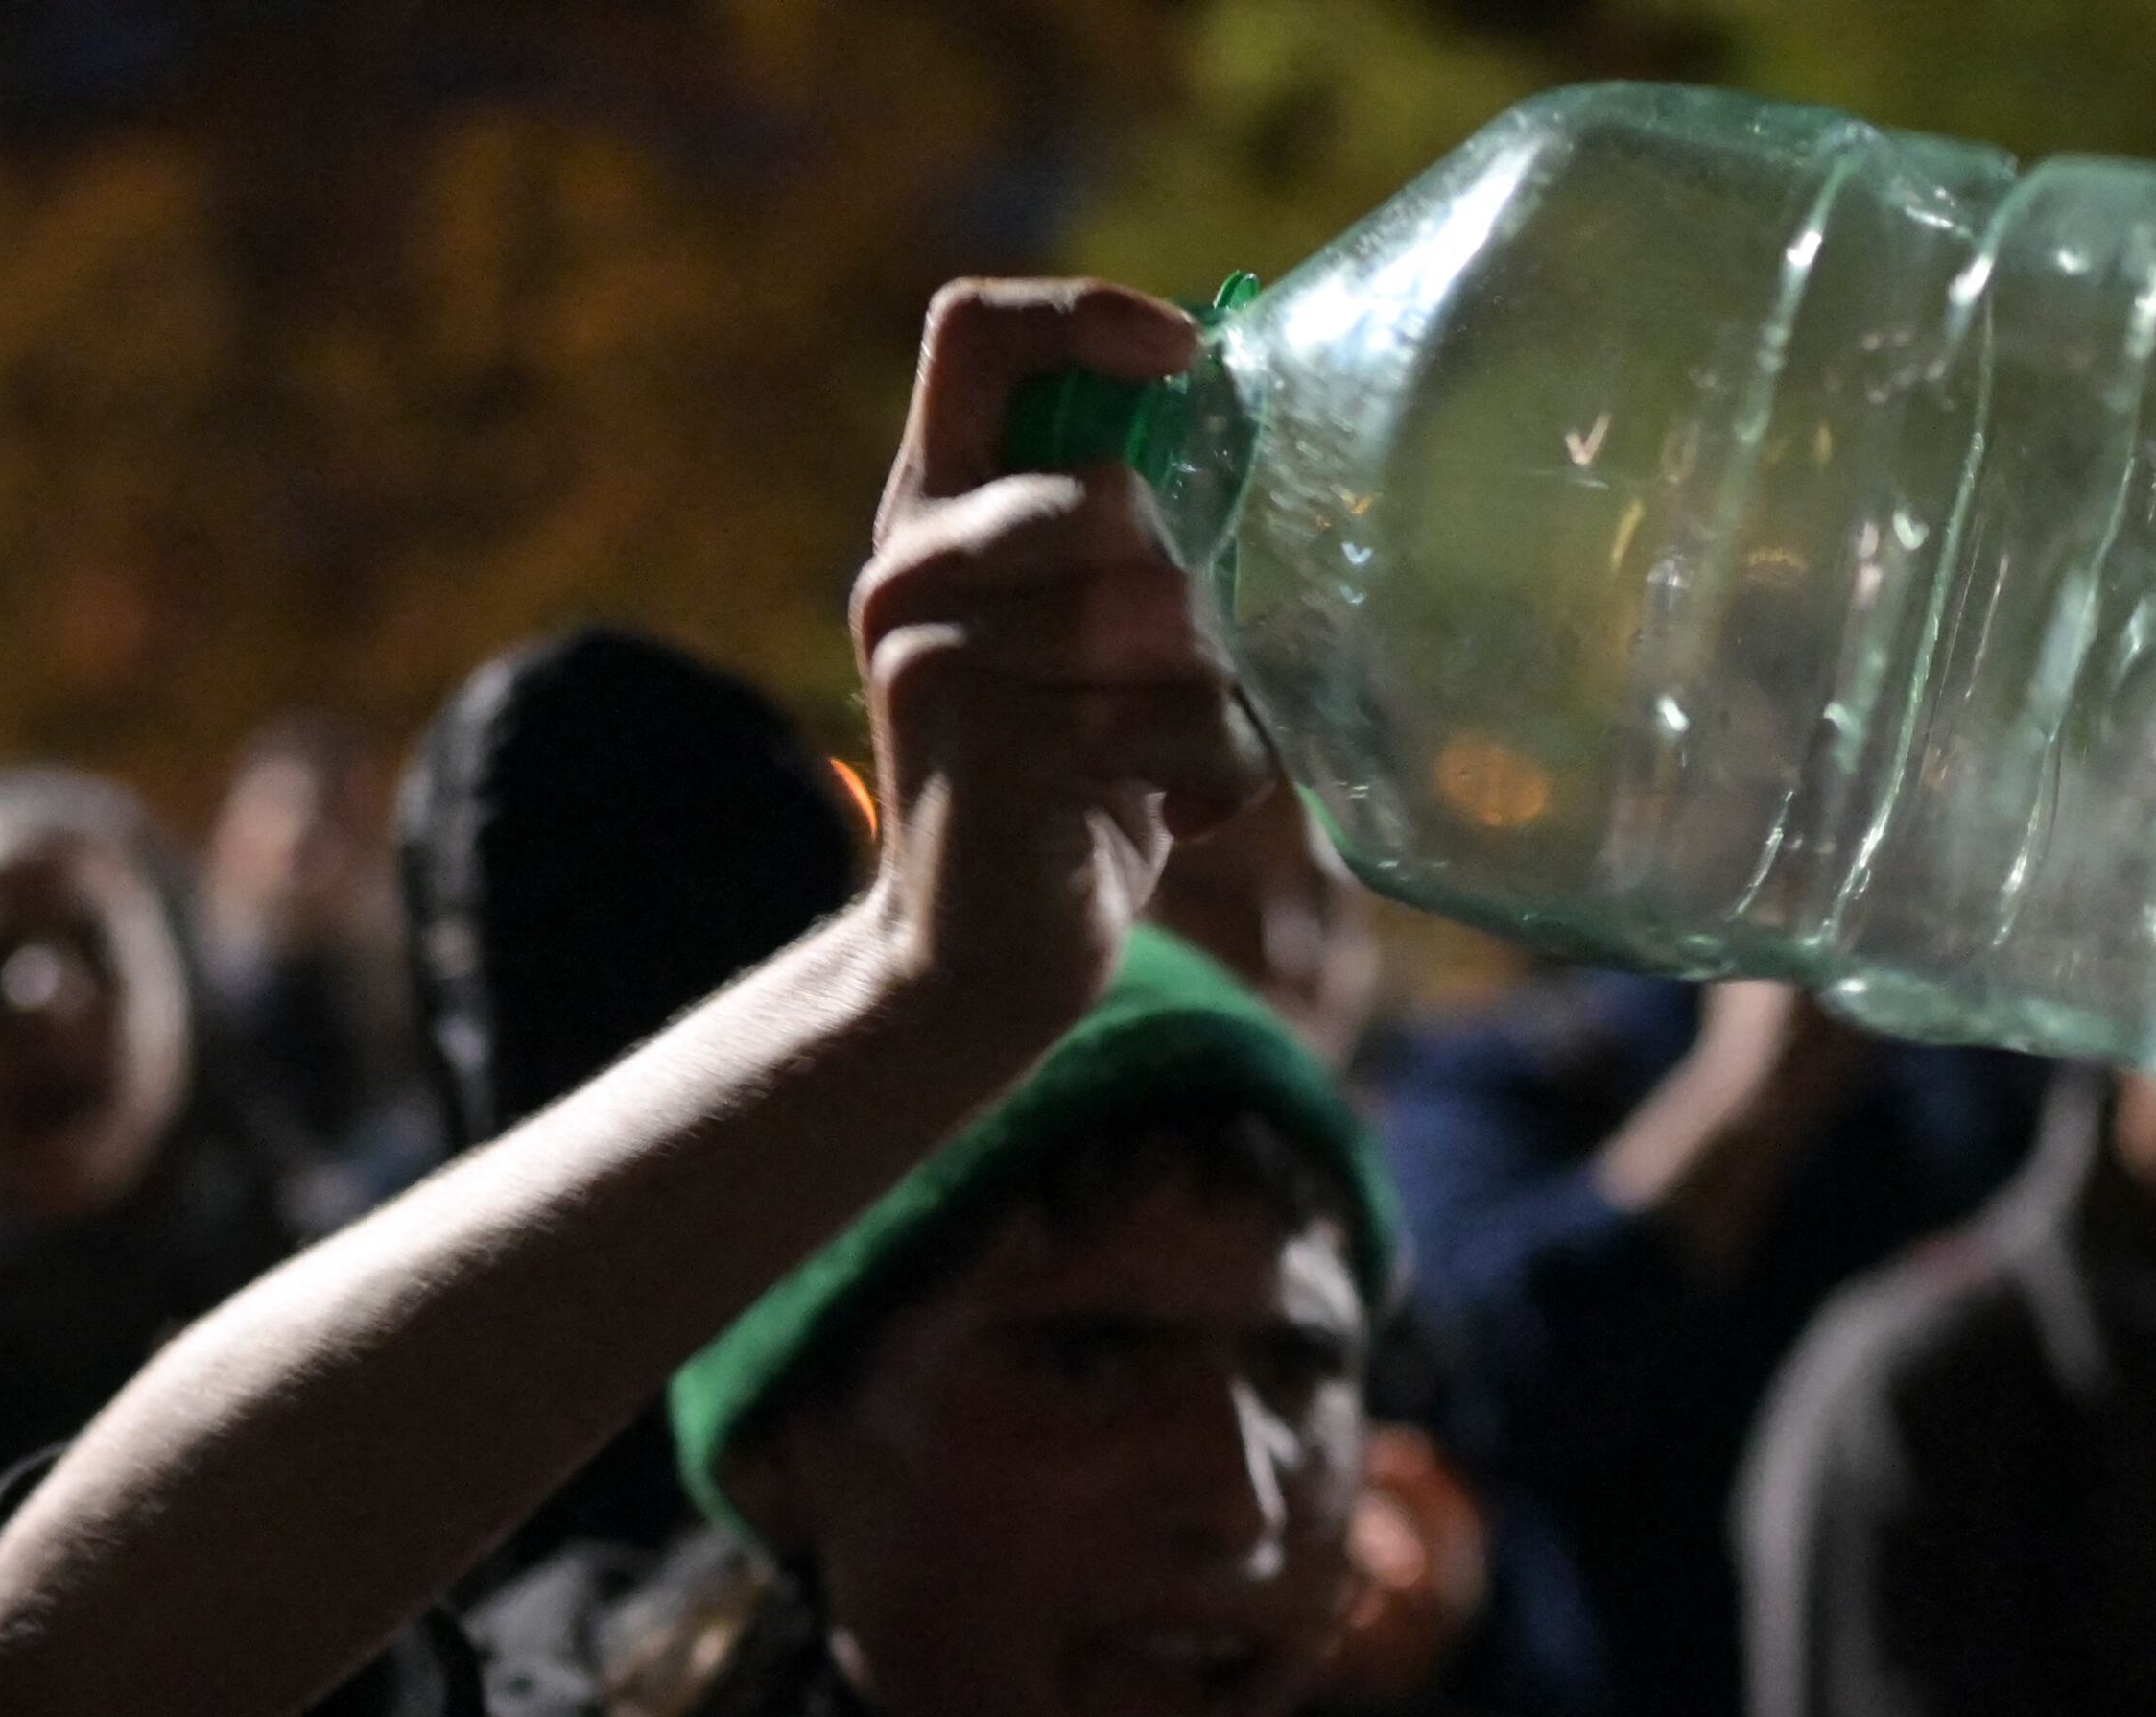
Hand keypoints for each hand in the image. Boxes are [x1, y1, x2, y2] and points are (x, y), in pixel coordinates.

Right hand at [850, 280, 1266, 1039]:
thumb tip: (1241, 415)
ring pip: (1156, 607)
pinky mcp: (981, 736)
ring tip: (1180, 756)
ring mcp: (932, 647)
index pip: (978, 331)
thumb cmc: (1068, 783)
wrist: (984, 959)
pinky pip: (1161, 712)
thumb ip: (1131, 538)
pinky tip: (1181, 812)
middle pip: (1112, 496)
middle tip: (1182, 683)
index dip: (1087, 319)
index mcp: (939, 510)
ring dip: (1213, 697)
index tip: (1184, 360)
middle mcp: (914, 563)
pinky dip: (1212, 771)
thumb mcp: (1094, 636)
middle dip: (1189, 600)